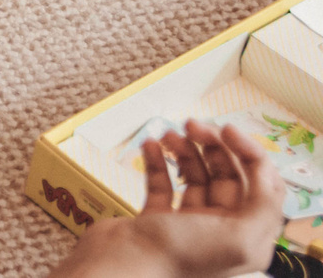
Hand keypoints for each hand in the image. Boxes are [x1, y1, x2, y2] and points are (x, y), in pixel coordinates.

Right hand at [57, 121, 285, 277]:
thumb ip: (263, 204)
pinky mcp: (155, 220)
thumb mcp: (238, 236)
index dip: (250, 153)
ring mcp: (187, 225)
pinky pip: (162, 185)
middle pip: (227, 177)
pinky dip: (157, 163)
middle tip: (191, 125)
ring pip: (194, 177)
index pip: (262, 186)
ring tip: (169, 134)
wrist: (122, 267)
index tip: (227, 129)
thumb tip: (265, 171)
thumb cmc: (179, 256)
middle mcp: (221, 231)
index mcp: (247, 238)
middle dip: (212, 146)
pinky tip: (151, 146)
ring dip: (184, 151)